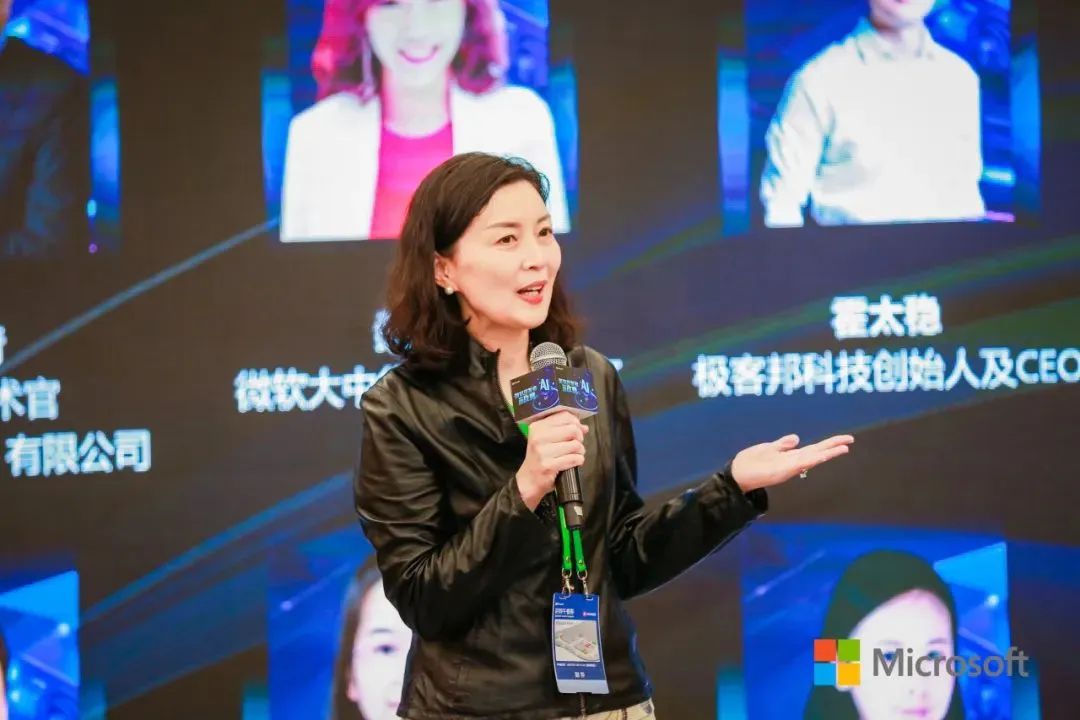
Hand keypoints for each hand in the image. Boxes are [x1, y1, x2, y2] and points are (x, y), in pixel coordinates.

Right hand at [515, 410, 588, 510]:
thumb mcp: (546, 440)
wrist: (528, 481)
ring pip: (575, 445)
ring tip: (574, 455)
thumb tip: (584, 427)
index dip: (576, 423)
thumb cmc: (539, 459)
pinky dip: (578, 461)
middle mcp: (538, 437)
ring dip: (580, 451)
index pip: (564, 416)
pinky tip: (573, 462)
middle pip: (572, 429)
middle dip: (579, 438)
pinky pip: (574, 459)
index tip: (576, 431)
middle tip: (576, 445)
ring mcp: (543, 451)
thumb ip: (565, 430)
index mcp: (538, 427)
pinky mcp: (549, 465)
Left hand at [730, 433, 853, 492]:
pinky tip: (821, 455)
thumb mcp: (769, 449)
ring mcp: (788, 467)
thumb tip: (797, 438)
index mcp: (790, 456)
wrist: (737, 474)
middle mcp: (792, 462)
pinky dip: (811, 459)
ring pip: (812, 458)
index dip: (828, 444)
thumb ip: (783, 444)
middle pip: (817, 453)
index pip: (813, 449)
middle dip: (833, 447)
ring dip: (827, 453)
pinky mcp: (782, 471)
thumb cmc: (751, 462)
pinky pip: (799, 464)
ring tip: (843, 447)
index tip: (844, 440)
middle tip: (850, 440)